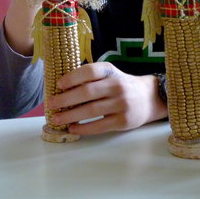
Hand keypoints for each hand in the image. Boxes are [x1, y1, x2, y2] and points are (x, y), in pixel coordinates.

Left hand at [45, 62, 166, 134]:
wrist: (149, 98)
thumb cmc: (119, 85)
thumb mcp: (108, 74)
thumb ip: (90, 78)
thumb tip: (60, 89)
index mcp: (110, 71)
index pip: (90, 71)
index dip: (73, 77)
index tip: (58, 85)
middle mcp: (117, 86)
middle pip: (87, 92)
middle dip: (66, 99)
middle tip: (50, 104)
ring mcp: (121, 104)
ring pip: (91, 110)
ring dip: (71, 115)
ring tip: (57, 119)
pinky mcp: (124, 121)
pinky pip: (100, 126)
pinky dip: (84, 128)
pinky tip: (72, 128)